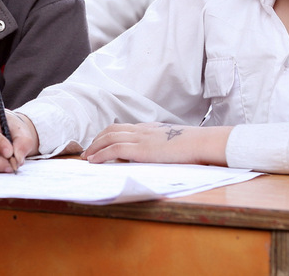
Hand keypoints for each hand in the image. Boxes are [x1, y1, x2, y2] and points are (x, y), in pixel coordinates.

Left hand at [82, 123, 230, 165]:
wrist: (202, 143)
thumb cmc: (194, 146)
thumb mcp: (175, 142)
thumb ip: (164, 145)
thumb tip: (160, 154)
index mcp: (151, 128)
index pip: (123, 127)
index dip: (108, 134)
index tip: (100, 143)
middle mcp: (143, 130)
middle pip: (112, 130)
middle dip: (97, 140)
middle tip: (88, 150)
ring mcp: (141, 138)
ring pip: (109, 138)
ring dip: (95, 147)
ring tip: (86, 156)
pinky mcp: (141, 149)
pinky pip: (114, 149)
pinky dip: (101, 154)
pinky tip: (94, 161)